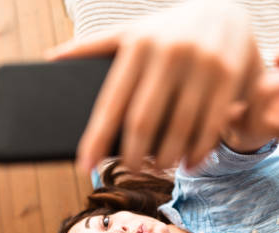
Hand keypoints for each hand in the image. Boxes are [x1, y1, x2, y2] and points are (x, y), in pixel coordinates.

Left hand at [46, 0, 263, 170]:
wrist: (226, 8)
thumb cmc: (169, 30)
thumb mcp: (132, 30)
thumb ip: (95, 46)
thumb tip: (51, 60)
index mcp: (138, 44)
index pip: (111, 102)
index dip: (95, 138)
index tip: (85, 166)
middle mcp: (168, 53)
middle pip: (143, 121)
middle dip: (133, 155)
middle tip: (129, 170)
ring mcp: (201, 65)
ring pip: (178, 128)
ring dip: (166, 158)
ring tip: (158, 168)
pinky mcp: (227, 76)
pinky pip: (210, 126)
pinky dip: (197, 152)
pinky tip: (188, 163)